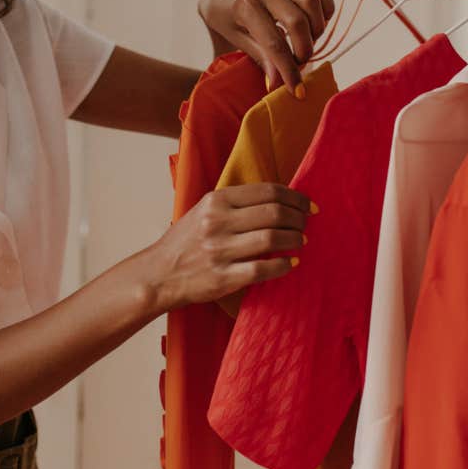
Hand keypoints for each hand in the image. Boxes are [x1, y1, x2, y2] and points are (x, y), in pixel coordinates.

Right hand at [144, 183, 310, 311]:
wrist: (158, 275)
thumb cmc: (186, 242)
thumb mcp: (204, 210)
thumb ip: (236, 203)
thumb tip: (279, 201)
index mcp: (216, 200)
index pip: (267, 191)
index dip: (295, 197)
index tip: (309, 204)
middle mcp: (218, 222)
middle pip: (274, 213)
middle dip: (299, 218)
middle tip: (306, 224)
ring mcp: (220, 250)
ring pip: (272, 239)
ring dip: (294, 239)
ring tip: (301, 241)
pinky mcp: (223, 277)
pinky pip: (263, 269)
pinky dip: (283, 265)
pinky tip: (290, 263)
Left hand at [198, 0, 335, 90]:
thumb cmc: (227, 17)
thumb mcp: (236, 40)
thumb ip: (260, 57)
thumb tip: (278, 82)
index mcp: (246, 7)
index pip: (274, 43)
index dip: (288, 69)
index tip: (296, 89)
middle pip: (298, 22)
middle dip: (304, 50)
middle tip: (299, 62)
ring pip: (312, 3)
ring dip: (315, 29)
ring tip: (304, 42)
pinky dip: (324, 9)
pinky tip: (314, 23)